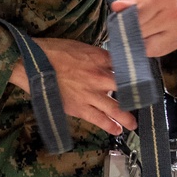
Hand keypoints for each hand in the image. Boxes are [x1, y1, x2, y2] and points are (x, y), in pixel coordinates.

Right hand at [9, 39, 135, 135]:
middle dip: (136, 95)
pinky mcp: (80, 107)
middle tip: (143, 101)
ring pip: (116, 107)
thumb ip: (97, 55)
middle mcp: (100, 77)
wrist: (32, 64)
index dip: (136, 72)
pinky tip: (117, 130)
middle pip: (126, 88)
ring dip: (127, 117)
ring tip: (133, 124)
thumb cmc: (53, 51)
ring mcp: (91, 94)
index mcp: (100, 58)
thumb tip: (109, 61)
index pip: (126, 66)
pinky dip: (109, 125)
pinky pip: (99, 119)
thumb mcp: (80, 46)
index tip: (143, 78)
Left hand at [111, 0, 176, 57]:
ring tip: (139, 31)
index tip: (118, 21)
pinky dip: (148, 47)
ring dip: (139, 41)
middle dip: (130, 31)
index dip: (124, 21)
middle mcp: (175, 13)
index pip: (136, 16)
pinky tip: (149, 36)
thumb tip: (117, 7)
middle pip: (141, 32)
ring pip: (147, 45)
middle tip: (127, 26)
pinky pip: (156, 52)